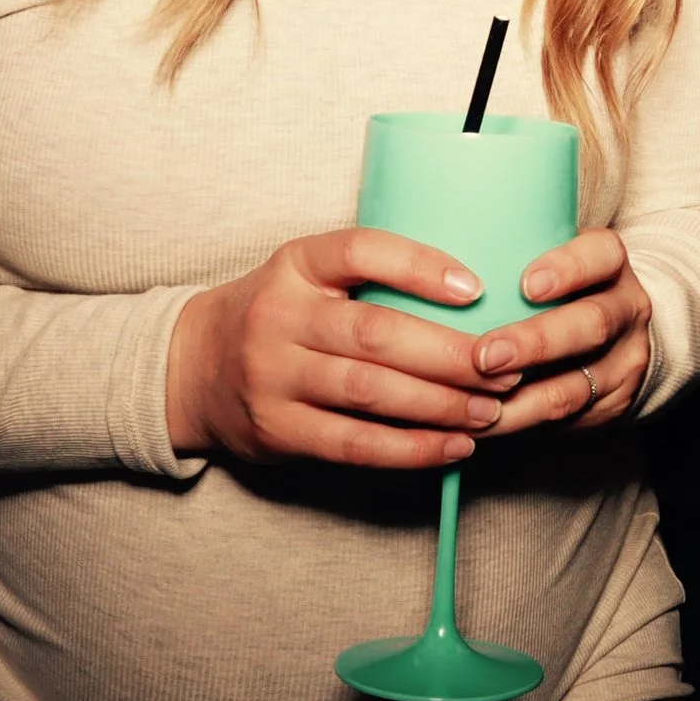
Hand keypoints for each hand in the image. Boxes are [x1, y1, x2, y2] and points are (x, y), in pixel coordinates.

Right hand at [165, 228, 520, 467]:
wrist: (194, 367)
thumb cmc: (281, 313)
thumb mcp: (309, 274)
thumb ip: (371, 276)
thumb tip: (476, 289)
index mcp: (295, 263)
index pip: (359, 251)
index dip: (419, 267)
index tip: (476, 288)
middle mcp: (280, 316)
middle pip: (376, 333)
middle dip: (451, 354)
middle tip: (505, 366)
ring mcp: (274, 376)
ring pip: (369, 393)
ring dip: (440, 404)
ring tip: (492, 410)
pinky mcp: (277, 430)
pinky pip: (354, 444)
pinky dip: (411, 449)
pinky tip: (454, 446)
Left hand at [464, 229, 651, 434]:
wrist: (620, 332)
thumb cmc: (561, 284)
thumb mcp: (554, 255)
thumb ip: (513, 251)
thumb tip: (431, 244)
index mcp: (610, 264)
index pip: (601, 256)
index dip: (567, 268)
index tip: (526, 284)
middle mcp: (625, 310)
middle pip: (590, 326)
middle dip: (535, 344)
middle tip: (484, 357)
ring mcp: (624, 362)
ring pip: (575, 386)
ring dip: (519, 401)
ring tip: (471, 406)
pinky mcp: (612, 406)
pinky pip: (563, 422)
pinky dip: (518, 425)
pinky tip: (479, 427)